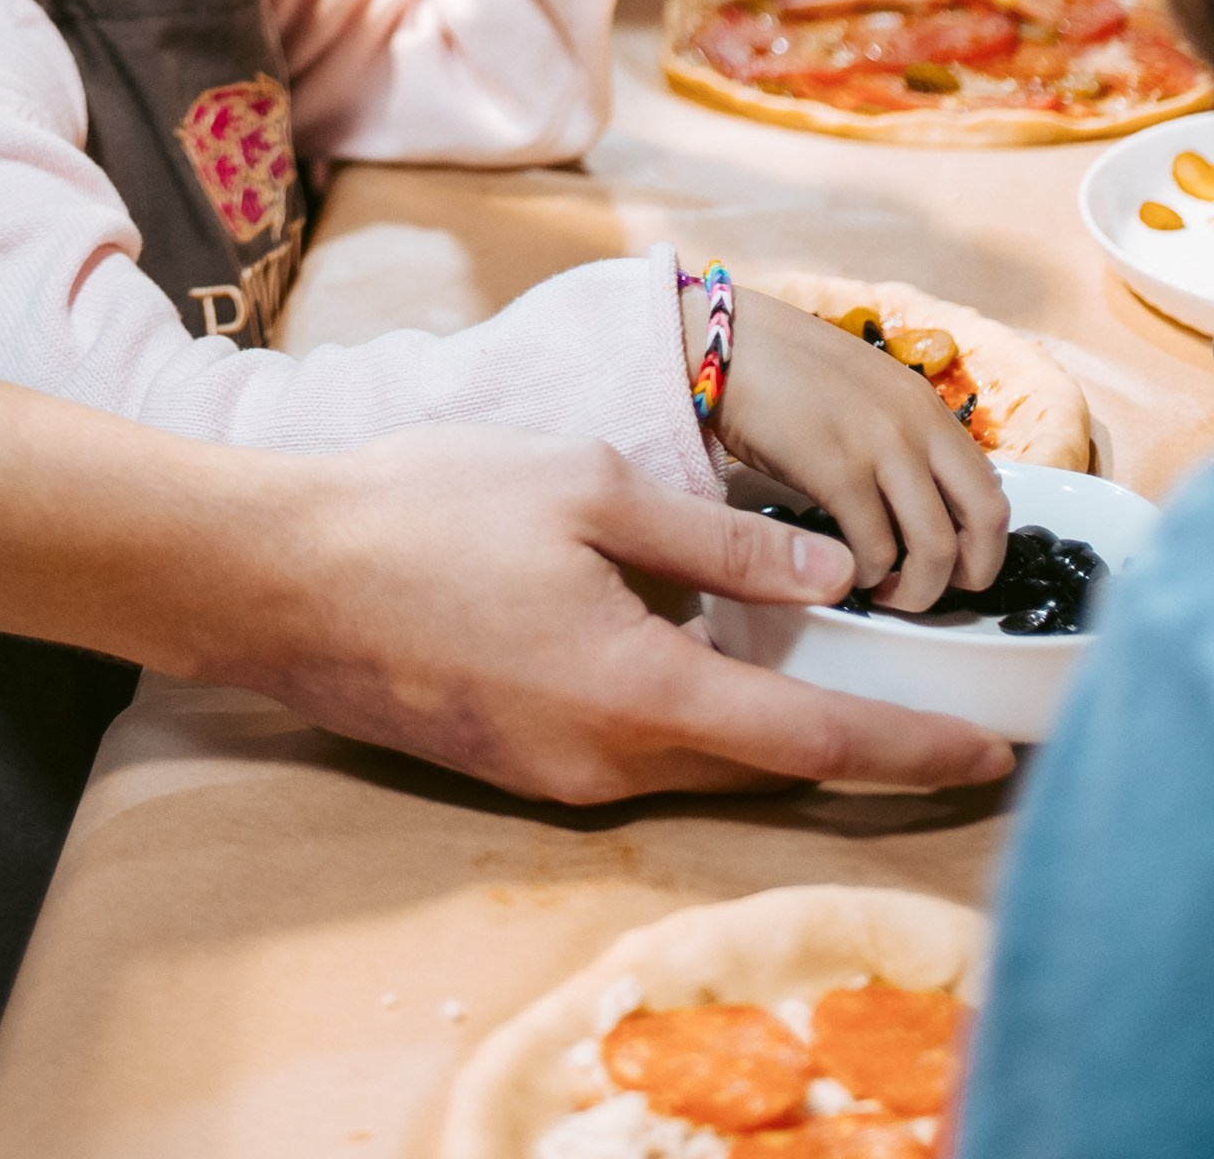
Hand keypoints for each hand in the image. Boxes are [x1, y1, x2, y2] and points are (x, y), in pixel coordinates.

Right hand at [258, 426, 1014, 802]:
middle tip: (917, 694)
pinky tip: (674, 638)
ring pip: (691, 751)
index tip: (989, 755)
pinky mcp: (512, 764)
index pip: (815, 745)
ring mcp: (555, 775)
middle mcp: (609, 761)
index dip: (910, 750)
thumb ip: (713, 536)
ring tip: (800, 652)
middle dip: (844, 735)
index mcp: (642, 691)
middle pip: (759, 762)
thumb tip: (823, 574)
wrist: (274, 573)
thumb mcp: (585, 487)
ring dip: (753, 713)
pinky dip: (679, 704)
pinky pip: (629, 744)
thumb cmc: (425, 508)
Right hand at [704, 289, 1006, 611]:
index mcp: (925, 405)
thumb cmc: (781, 371)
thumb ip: (899, 437)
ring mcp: (879, 445)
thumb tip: (920, 502)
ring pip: (935, 548)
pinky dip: (863, 575)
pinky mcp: (835, 469)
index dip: (983, 543)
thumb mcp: (863, 394)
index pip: (992, 488)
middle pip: (985, 520)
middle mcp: (916, 423)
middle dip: (969, 574)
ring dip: (913, 589)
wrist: (720, 340)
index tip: (953, 566)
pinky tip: (840, 571)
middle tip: (930, 591)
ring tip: (880, 591)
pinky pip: (874, 549)